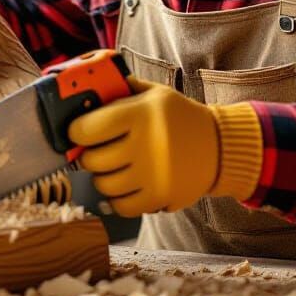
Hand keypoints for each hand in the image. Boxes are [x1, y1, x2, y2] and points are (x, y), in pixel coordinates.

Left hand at [69, 78, 262, 216]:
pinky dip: (117, 198)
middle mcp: (146, 145)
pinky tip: (125, 185)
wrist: (219, 146)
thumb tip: (87, 89)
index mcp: (141, 114)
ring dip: (103, 177)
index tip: (78, 131)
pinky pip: (121, 206)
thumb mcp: (156, 93)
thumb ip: (123, 89)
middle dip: (89, 155)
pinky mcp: (160, 197)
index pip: (88, 127)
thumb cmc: (181, 117)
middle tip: (96, 150)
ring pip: (104, 185)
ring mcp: (153, 175)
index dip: (76, 130)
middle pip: (93, 160)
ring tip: (113, 167)